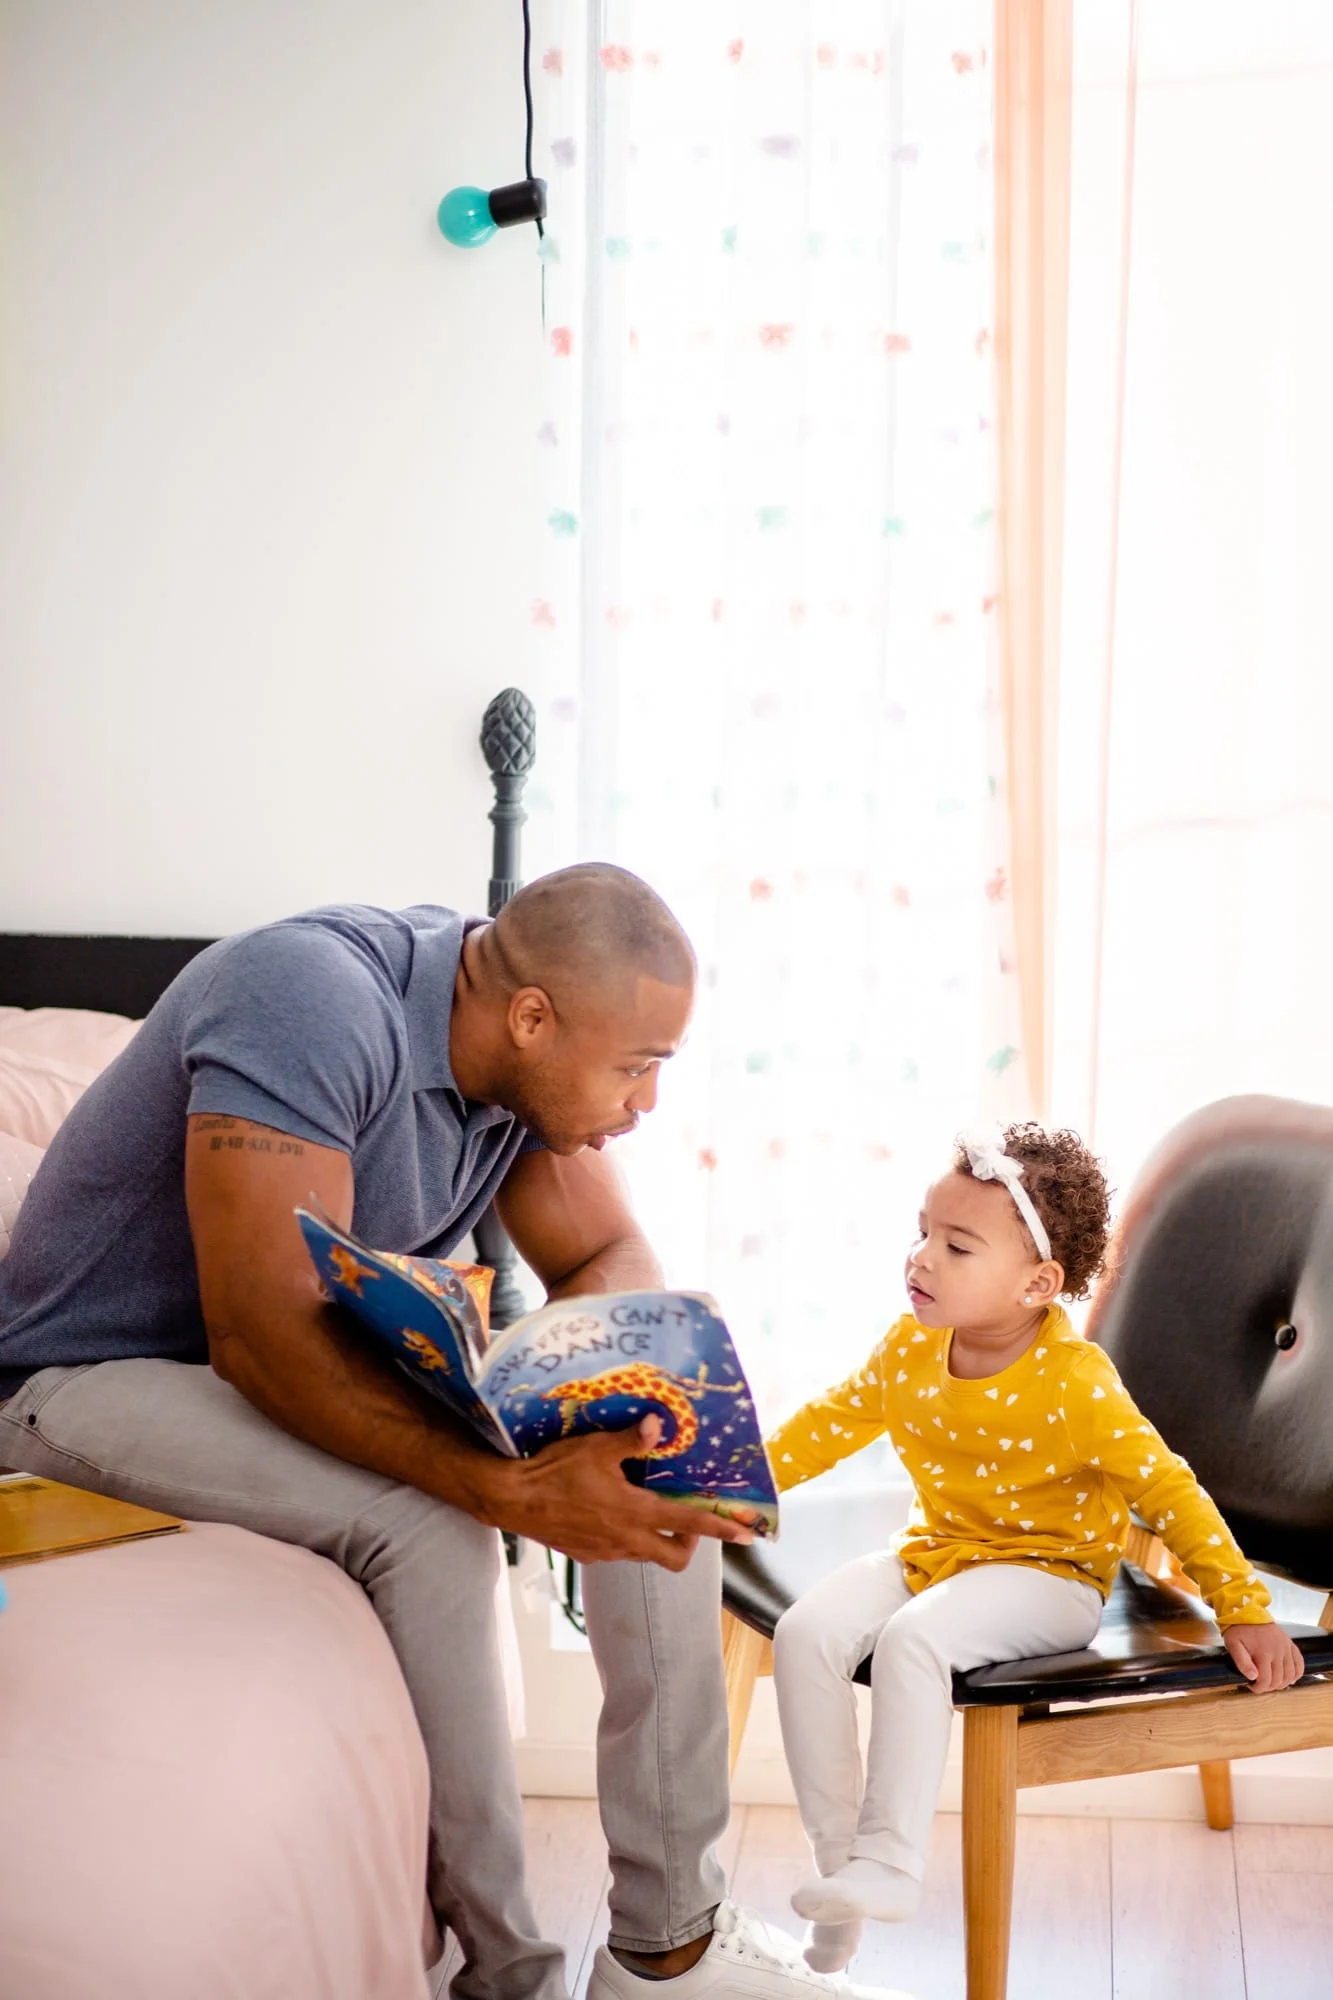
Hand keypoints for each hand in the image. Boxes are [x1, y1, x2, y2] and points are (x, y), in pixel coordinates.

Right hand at [476, 1416, 755, 1571]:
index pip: (690, 1525)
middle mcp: (627, 1540)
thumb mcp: (596, 1447)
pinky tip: (608, 1514)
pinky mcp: (587, 1556)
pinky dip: (626, 1537)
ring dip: (655, 1538)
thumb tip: (658, 1425)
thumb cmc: (555, 1471)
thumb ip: (630, 1440)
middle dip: (689, 1545)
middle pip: (675, 1559)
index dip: (721, 1530)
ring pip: (645, 1554)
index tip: (747, 1536)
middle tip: (686, 1522)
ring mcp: (607, 1552)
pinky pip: (618, 1552)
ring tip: (644, 1511)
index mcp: (635, 1513)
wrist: (512, 1499)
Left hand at [1224, 1621, 1304, 1693]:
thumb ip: (1242, 1662)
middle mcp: (1278, 1651)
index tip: (1251, 1686)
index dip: (1259, 1688)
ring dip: (1283, 1683)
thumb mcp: (1233, 1644)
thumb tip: (1253, 1677)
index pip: (1266, 1680)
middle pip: (1279, 1679)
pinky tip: (1290, 1679)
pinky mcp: (1290, 1644)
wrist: (1248, 1611)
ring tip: (1272, 1683)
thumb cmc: (1240, 1629)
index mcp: (1263, 1653)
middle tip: (1260, 1685)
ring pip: (1291, 1674)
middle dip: (1269, 1687)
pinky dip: (1297, 1674)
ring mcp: (1286, 1647)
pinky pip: (1299, 1663)